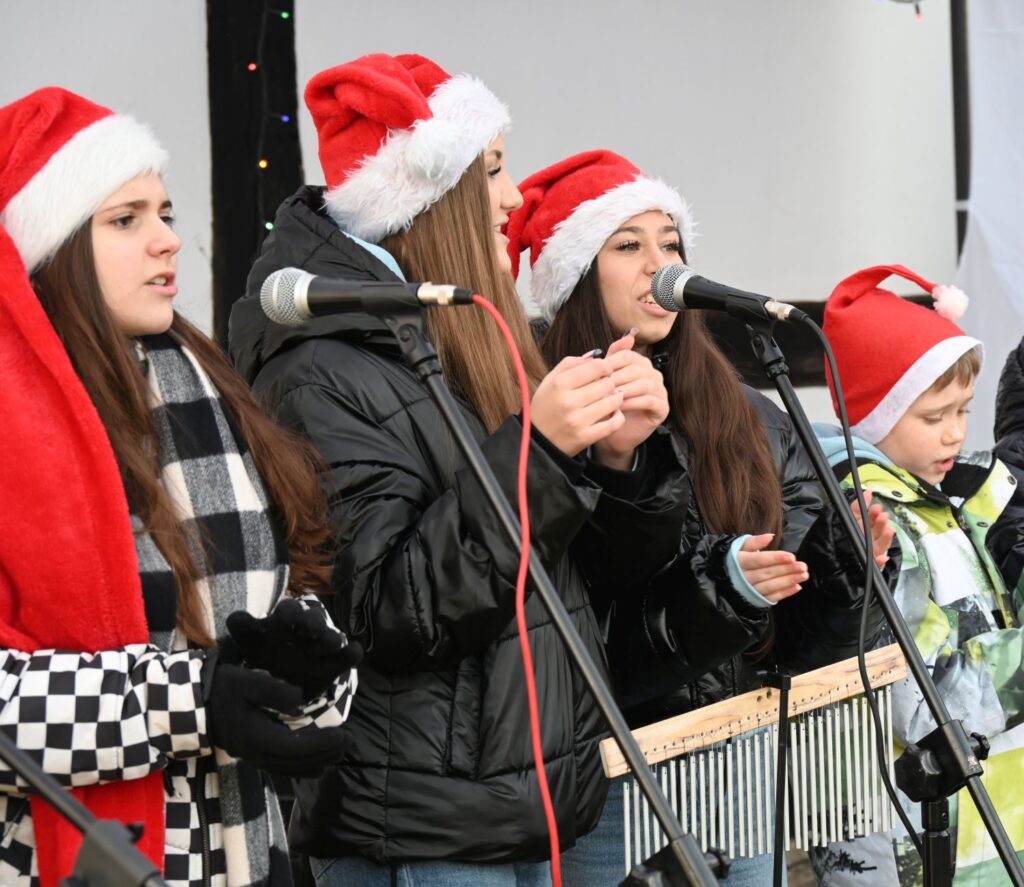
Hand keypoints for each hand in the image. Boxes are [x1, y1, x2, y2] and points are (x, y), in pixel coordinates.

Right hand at [203, 655, 347, 774]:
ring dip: (316, 762)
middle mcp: (257, 754)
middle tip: (349, 742)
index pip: (297, 747)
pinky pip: (281, 767)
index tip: (344, 735)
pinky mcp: (253, 755)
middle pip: (297, 762)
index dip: (323, 744)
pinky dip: (301, 767)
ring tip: (339, 753)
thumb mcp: (248, 682)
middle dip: (325, 754)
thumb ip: (275, 691)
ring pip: (290, 768)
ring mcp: (254, 757)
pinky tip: (315, 763)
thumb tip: (300, 700)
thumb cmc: (223, 690)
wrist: (195, 706)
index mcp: (257, 737)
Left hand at [226, 598, 361, 700]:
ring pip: (330, 637)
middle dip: (312, 622)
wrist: (284, 678)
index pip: (288, 611)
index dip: (288, 613)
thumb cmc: (265, 652)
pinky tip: (354, 653)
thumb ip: (244, 629)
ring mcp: (322, 644)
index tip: (284, 617)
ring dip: (331, 638)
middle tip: (311, 628)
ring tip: (334, 643)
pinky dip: (351, 654)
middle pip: (312, 620)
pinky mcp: (335, 662)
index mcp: (285, 620)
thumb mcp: (251, 641)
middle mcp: (306, 628)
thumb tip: (235, 617)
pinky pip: (347, 656)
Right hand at [531, 352, 624, 455]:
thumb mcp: (550, 381)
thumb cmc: (546, 406)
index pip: (596, 366)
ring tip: (612, 399)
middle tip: (607, 387)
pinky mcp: (585, 437)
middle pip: (607, 383)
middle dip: (610, 383)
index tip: (606, 371)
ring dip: (616, 399)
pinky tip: (614, 413)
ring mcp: (577, 420)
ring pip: (613, 402)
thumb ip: (570, 364)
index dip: (606, 366)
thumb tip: (594, 354)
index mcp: (559, 383)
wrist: (538, 441)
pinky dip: (618, 416)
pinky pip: (614, 423)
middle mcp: (568, 401)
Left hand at [591, 331, 669, 468]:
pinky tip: (619, 406)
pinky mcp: (663, 408)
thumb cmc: (607, 405)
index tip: (595, 374)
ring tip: (609, 396)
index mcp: (640, 364)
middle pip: (637, 368)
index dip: (610, 363)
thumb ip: (613, 358)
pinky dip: (633, 402)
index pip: (627, 356)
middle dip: (617, 377)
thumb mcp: (607, 380)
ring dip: (625, 389)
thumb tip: (629, 334)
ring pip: (644, 383)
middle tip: (601, 386)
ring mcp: (660, 391)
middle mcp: (653, 375)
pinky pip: (650, 400)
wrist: (612, 434)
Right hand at [736, 533, 807, 602]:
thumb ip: (754, 541)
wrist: (724, 579)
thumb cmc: (737, 560)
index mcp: (739, 562)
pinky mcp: (756, 600)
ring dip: (788, 581)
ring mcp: (749, 590)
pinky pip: (771, 597)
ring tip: (803, 575)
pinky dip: (784, 593)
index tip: (791, 557)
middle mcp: (743, 577)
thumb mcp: (740, 547)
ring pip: (770, 586)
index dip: (775, 558)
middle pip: (766, 573)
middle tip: (803, 566)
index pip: (758, 560)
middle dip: (786, 570)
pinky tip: (797, 587)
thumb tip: (770, 536)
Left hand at [850, 491, 894, 567]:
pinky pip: (877, 565)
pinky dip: (880, 561)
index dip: (874, 513)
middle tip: (882, 515)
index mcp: (866, 529)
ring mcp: (872, 553)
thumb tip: (868, 492)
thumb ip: (857, 507)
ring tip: (888, 530)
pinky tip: (883, 558)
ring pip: (880, 545)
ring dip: (885, 538)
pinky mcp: (872, 565)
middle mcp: (870, 540)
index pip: (872, 520)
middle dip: (881, 523)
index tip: (876, 506)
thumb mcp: (851, 520)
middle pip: (878, 531)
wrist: (838, 562)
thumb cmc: (847, 538)